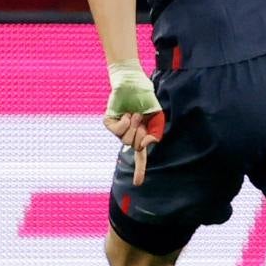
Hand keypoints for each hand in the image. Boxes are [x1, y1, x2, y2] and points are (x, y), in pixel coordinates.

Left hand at [104, 61, 163, 185]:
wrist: (132, 82)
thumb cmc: (145, 98)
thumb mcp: (156, 116)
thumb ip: (155, 131)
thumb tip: (145, 145)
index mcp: (141, 133)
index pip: (140, 155)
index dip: (139, 170)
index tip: (137, 183)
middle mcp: (129, 133)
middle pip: (135, 146)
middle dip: (141, 132)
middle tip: (141, 118)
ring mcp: (118, 128)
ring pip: (125, 139)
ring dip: (133, 125)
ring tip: (134, 113)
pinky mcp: (109, 122)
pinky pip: (117, 130)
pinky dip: (124, 121)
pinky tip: (126, 113)